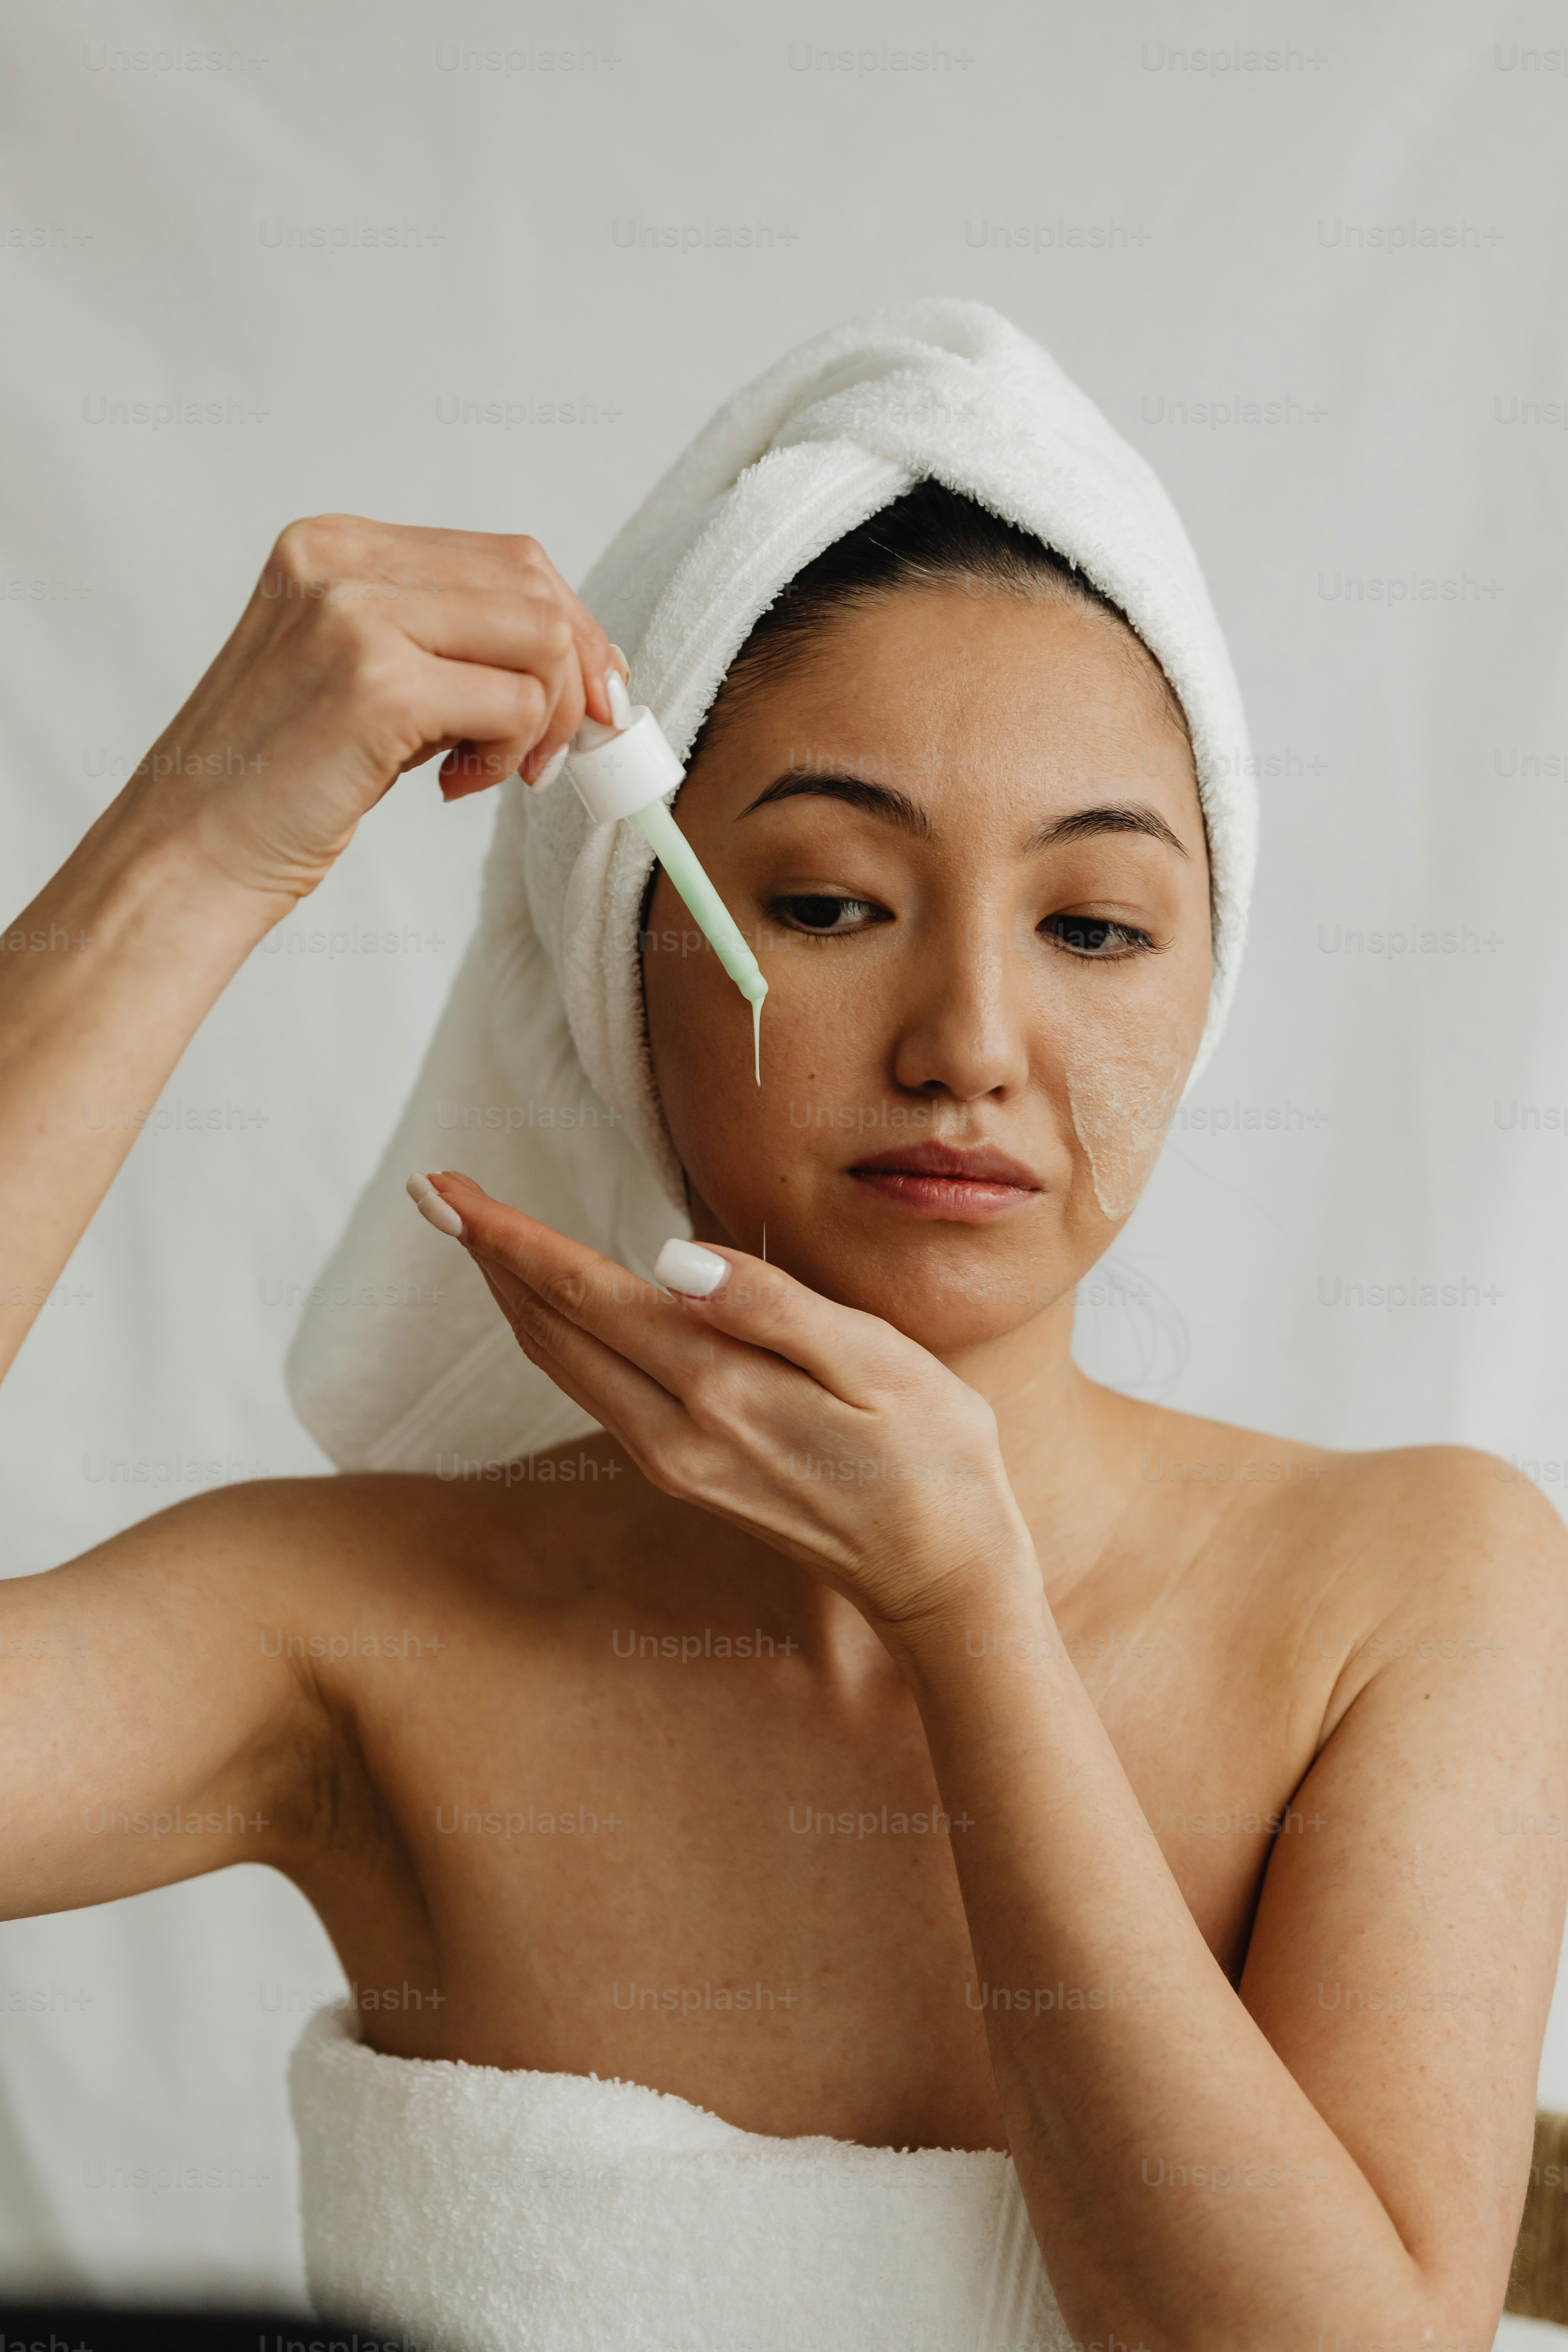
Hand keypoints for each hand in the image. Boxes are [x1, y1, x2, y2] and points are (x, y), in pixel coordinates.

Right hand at [129, 516, 622, 908]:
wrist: (194, 850)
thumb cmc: (283, 779)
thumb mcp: (366, 677)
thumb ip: (449, 644)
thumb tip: (584, 656)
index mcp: (336, 545)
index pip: (504, 558)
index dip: (570, 628)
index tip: (590, 697)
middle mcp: (341, 560)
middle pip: (532, 584)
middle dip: (578, 671)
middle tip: (557, 750)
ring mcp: (355, 615)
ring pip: (540, 637)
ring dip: (546, 719)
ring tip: (491, 770)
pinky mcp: (376, 684)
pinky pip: (516, 702)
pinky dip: (513, 753)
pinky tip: (454, 787)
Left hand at [423, 1171, 1041, 1638]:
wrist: (942, 1576)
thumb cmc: (933, 1456)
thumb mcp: (877, 1365)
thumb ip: (772, 1308)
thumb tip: (671, 1261)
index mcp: (719, 1390)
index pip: (587, 1294)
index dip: (510, 1237)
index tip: (446, 1187)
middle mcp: (674, 1434)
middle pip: (551, 1331)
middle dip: (488, 1257)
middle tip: (433, 1190)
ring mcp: (673, 1462)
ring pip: (566, 1364)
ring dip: (515, 1295)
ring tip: (480, 1233)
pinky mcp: (685, 1475)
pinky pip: (597, 1390)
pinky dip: (559, 1335)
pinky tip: (558, 1302)